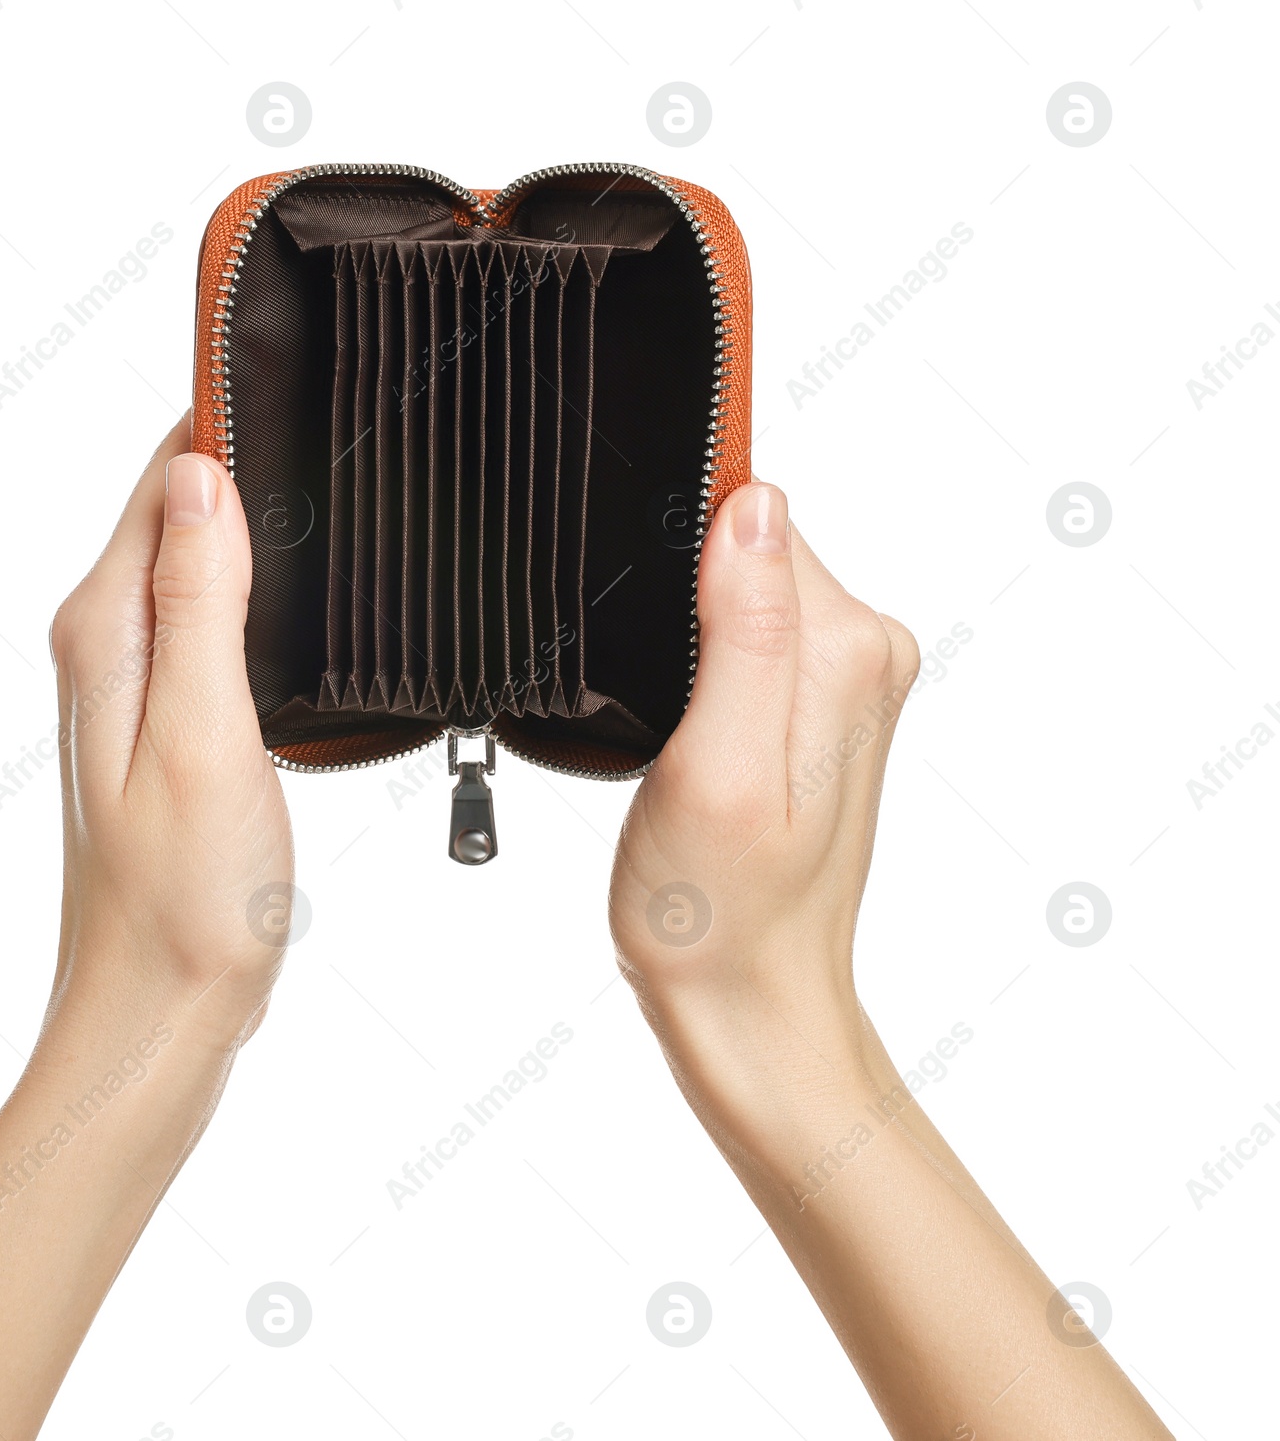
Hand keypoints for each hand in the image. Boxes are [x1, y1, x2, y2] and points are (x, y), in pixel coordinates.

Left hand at [46, 411, 292, 1050]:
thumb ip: (196, 601)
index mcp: (106, 632)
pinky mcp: (171, 726)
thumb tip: (197, 472)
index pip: (162, 478)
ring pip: (198, 565)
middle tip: (344, 435)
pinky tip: (301, 599)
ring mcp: (137, 689)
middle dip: (249, 466)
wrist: (160, 1013)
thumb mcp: (201, 735)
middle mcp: (108, 647)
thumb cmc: (183, 898)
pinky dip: (255, 593)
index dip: (227, 424)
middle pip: (177, 511)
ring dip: (255, 528)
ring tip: (336, 496)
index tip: (302, 385)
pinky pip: (210, 623)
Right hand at [608, 482, 1169, 1440]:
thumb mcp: (716, 768)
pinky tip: (680, 731)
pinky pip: (742, 631)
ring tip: (667, 731)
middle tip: (656, 707)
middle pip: (744, 546)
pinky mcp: (814, 706)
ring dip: (681, 637)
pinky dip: (694, 662)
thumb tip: (752, 505)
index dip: (674, 550)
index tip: (643, 624)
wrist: (751, 1002)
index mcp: (846, 652)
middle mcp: (863, 652)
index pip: (751, 516)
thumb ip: (745, 631)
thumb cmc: (721, 912)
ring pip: (735, 588)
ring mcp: (843, 679)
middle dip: (675, 601)